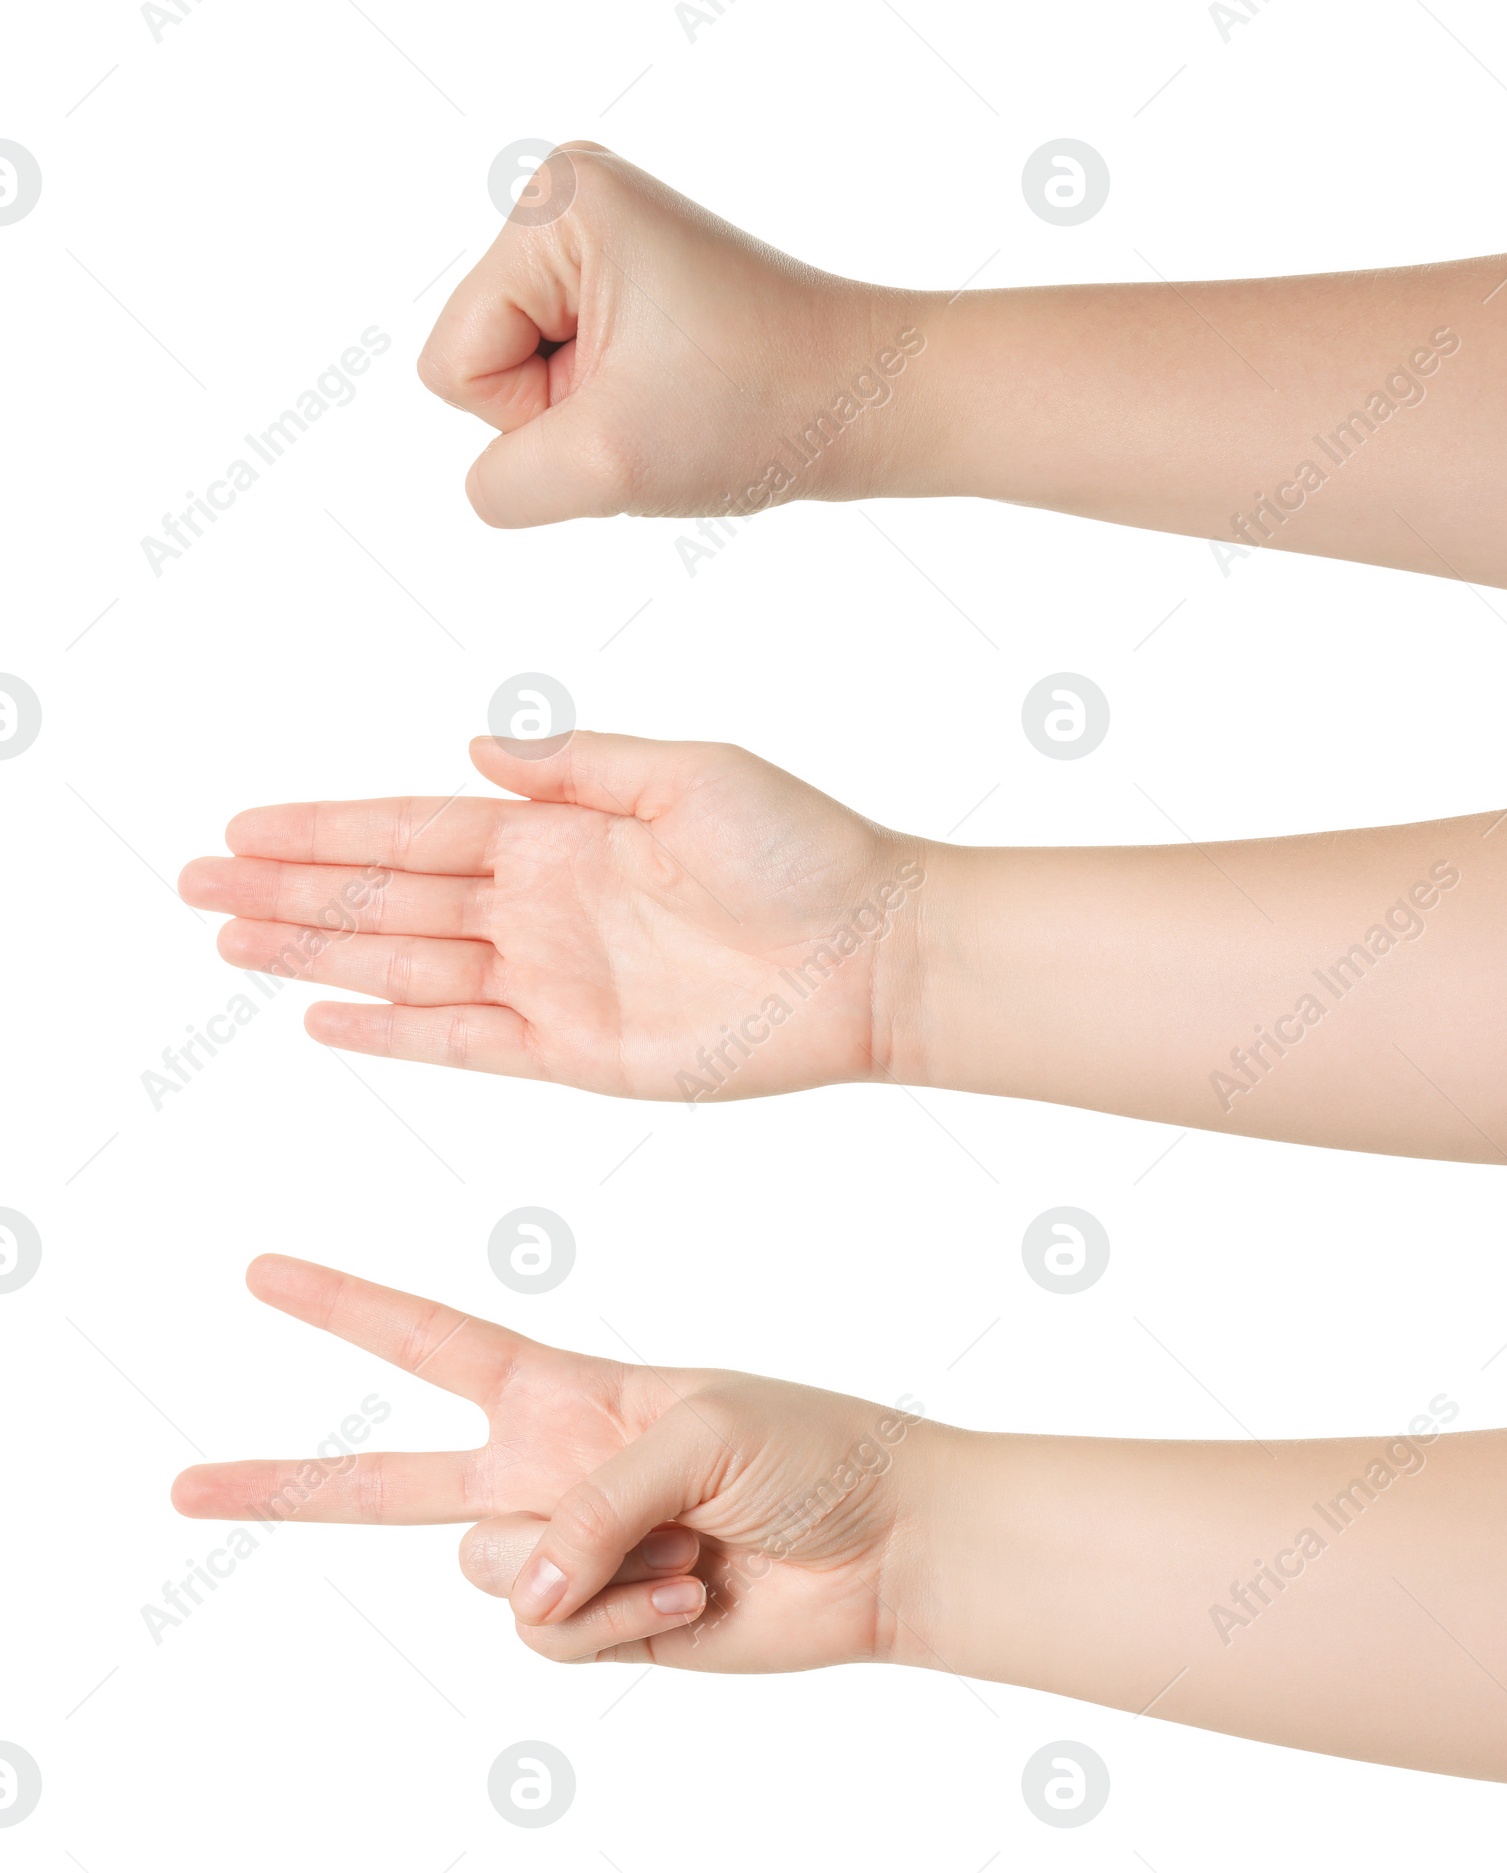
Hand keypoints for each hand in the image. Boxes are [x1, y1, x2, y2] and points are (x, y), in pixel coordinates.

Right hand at [172, 1256, 929, 1669]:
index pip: (427, 1340)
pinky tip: (692, 1590)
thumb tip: (520, 1591)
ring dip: (592, 1562)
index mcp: (561, 1389)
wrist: (879, 1541)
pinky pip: (551, 1634)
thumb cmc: (805, 1449)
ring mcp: (567, 1552)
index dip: (344, 1306)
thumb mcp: (697, 1430)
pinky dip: (623, 1616)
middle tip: (183, 1485)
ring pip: (491, 1573)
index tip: (264, 1272)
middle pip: (386, 1482)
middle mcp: (545, 1470)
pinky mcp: (599, 1626)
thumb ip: (591, 1503)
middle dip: (283, 1482)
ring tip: (685, 1540)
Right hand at [178, 732, 927, 1099]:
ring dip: (315, 952)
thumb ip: (578, 763)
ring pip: (405, 967)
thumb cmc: (803, 849)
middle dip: (290, 888)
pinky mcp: (579, 1055)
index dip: (327, 827)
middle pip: (388, 896)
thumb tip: (474, 745)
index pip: (416, 826)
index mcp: (562, 832)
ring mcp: (552, 982)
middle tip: (194, 882)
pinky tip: (325, 1015)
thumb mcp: (691, 772)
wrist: (874, 953)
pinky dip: (394, 1033)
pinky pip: (465, 1044)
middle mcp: (541, 906)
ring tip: (230, 941)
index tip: (244, 823)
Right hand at [417, 141, 934, 526]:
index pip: (456, 364)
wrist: (875, 398)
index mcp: (554, 205)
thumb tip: (489, 486)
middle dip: (565, 417)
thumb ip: (503, 485)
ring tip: (678, 405)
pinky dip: (619, 420)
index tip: (633, 399)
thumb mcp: (605, 464)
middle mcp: (571, 204)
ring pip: (526, 384)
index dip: (535, 417)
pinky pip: (571, 385)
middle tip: (662, 407)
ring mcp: (602, 245)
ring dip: (595, 425)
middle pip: (484, 364)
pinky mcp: (632, 288)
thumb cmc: (761, 409)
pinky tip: (682, 403)